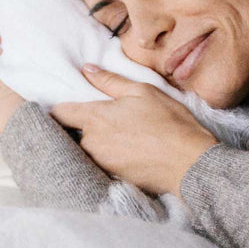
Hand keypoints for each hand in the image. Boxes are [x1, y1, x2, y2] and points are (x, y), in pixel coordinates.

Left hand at [50, 66, 218, 196]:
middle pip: (73, 133)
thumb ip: (110, 82)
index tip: (66, 107)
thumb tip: (87, 70)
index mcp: (95, 117)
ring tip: (121, 138)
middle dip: (83, 127)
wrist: (189, 163)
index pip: (59, 113)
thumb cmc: (170, 123)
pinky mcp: (112, 178)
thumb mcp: (143, 92)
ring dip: (97, 143)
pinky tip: (128, 153)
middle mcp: (91, 142)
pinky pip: (101, 164)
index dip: (60, 109)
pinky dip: (110, 158)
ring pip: (88, 150)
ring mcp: (100, 163)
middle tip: (106, 122)